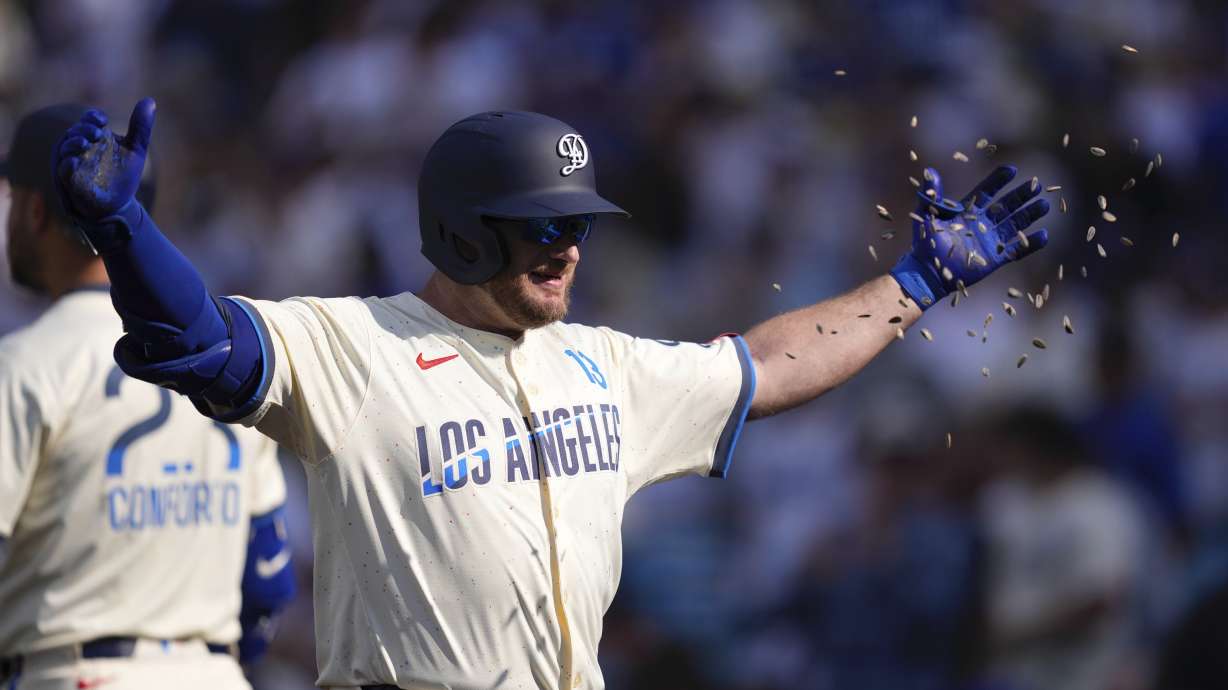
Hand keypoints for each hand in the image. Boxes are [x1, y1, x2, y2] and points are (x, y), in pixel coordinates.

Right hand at [54, 98, 154, 222]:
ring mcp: (73, 163)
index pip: (89, 119)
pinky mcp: (70, 181)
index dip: (93, 117)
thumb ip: (140, 126)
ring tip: (86, 143)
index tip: (103, 121)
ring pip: (65, 148)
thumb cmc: (124, 175)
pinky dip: (67, 166)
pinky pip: (63, 171)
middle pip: (76, 131)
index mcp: (95, 136)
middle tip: (96, 132)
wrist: (119, 205)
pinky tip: (74, 162)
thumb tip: (150, 100)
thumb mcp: (136, 149)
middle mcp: (80, 147)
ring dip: (74, 143)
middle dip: (84, 129)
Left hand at [890, 165, 1048, 308]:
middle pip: (1006, 206)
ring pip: (1015, 225)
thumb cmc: (925, 244)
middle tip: (1036, 185)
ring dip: (1030, 215)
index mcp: (968, 212)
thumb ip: (930, 195)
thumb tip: (930, 172)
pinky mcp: (995, 259)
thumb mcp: (927, 216)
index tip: (1011, 170)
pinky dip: (1030, 244)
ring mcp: (990, 241)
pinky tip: (1043, 235)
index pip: (987, 192)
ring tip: (1044, 205)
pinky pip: (1017, 251)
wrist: (927, 272)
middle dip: (1021, 195)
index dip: (998, 181)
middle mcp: (982, 224)